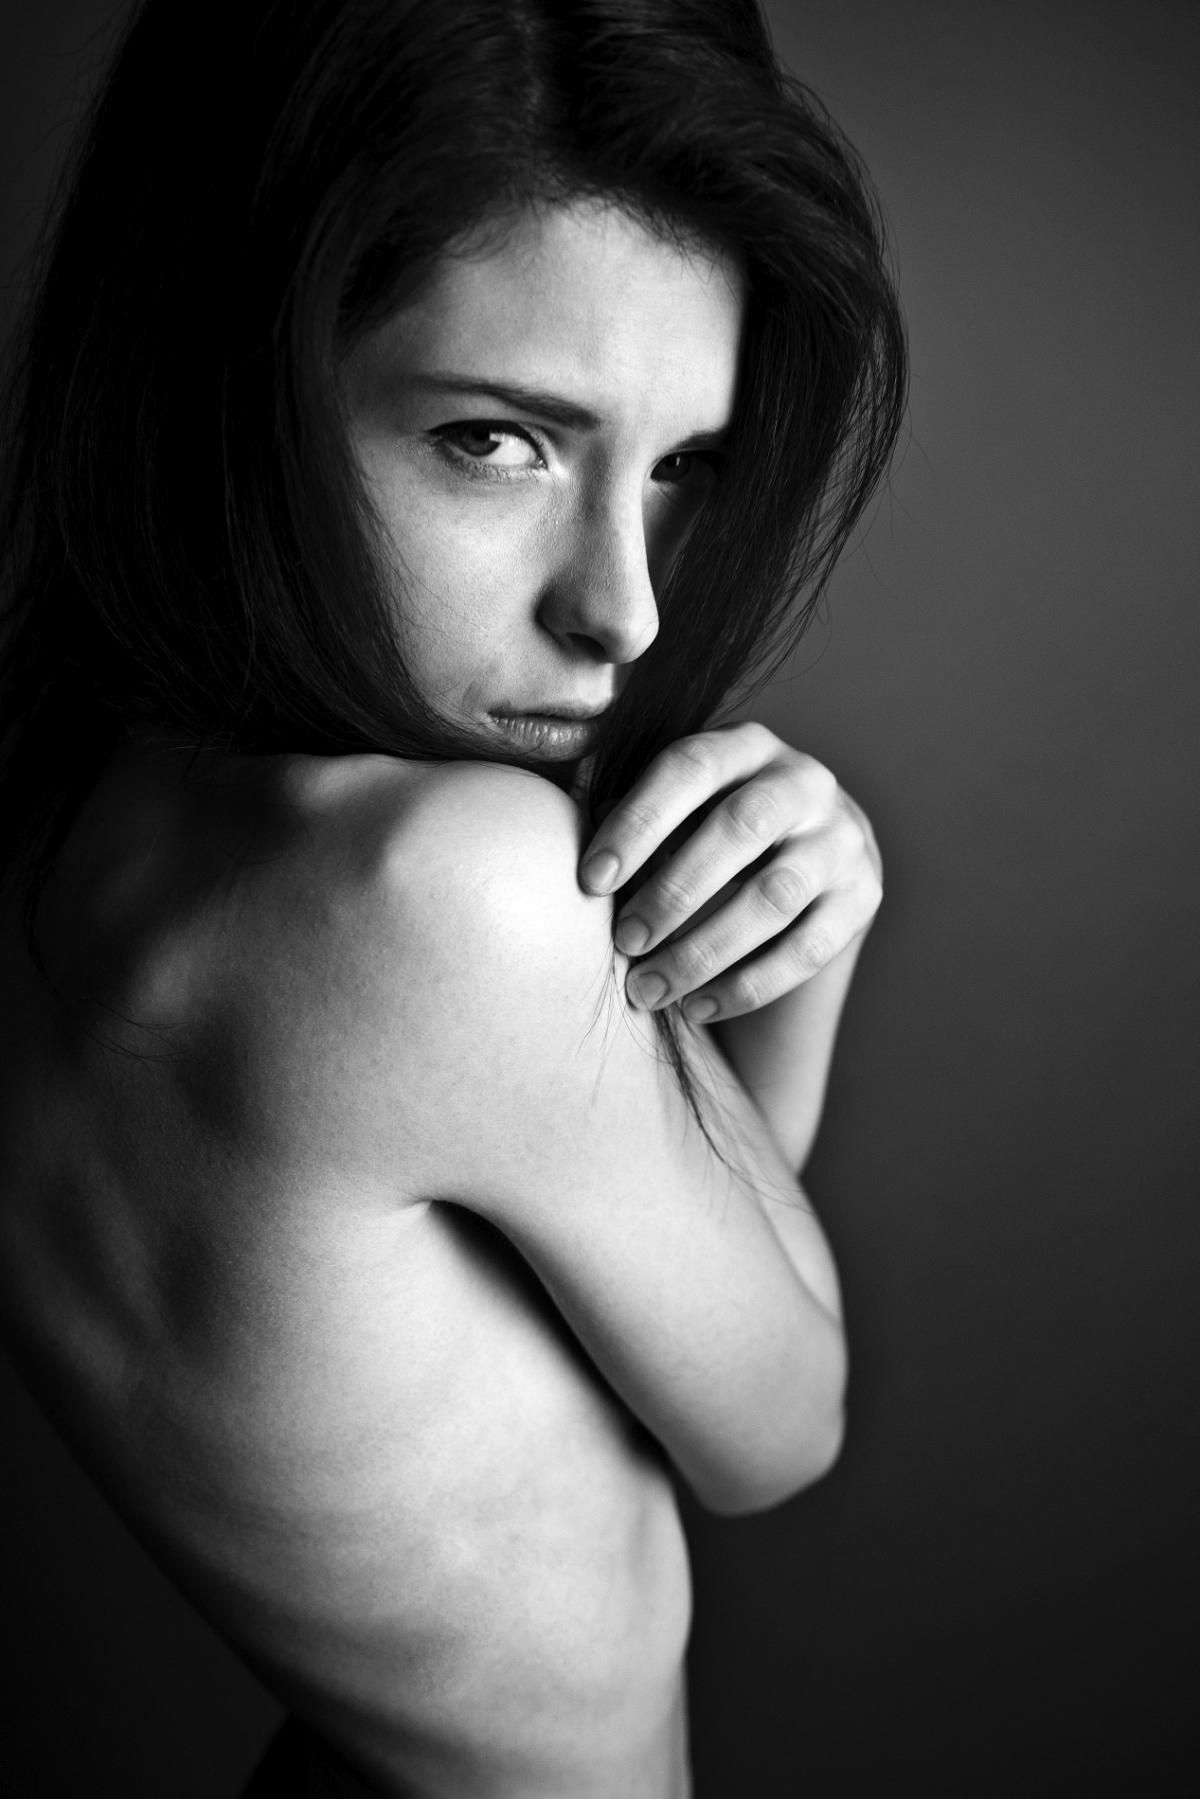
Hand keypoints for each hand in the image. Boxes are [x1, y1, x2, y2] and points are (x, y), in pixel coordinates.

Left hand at [579, 722, 881, 1022]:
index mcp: (745, 745)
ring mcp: (841, 839)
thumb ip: (623, 810)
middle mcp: (805, 781)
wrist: (806, 865)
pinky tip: (699, 1007)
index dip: (638, 822)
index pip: (690, 766)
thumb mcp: (675, 809)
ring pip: (775, 897)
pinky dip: (748, 985)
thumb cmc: (707, 834)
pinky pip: (807, 948)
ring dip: (703, 950)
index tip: (590, 880)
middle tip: (624, 942)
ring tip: (648, 990)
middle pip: (740, 828)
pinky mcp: (864, 896)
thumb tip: (559, 833)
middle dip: (674, 891)